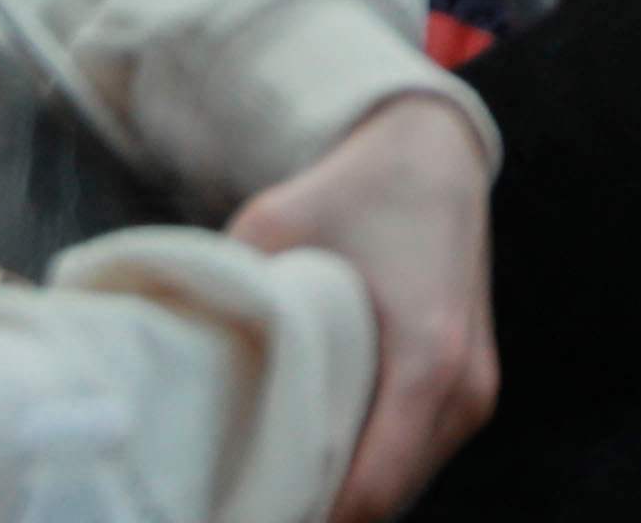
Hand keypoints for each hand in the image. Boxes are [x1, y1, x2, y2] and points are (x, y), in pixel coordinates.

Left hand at [234, 99, 495, 522]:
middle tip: (236, 506)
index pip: (366, 493)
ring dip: (339, 498)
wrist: (433, 154)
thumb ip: (228, 295)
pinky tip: (309, 457)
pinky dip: (364, 474)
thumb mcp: (273, 228)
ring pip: (398, 490)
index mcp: (426, 357)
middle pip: (380, 504)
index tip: (237, 515)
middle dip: (309, 514)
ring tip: (263, 490)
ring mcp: (475, 393)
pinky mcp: (471, 391)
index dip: (293, 520)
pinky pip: (411, 462)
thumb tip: (166, 357)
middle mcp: (464, 387)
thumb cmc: (355, 189)